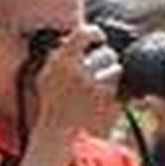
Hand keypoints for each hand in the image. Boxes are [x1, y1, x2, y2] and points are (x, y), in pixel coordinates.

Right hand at [33, 25, 120, 142]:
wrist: (57, 132)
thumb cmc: (51, 104)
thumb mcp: (46, 76)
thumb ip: (58, 56)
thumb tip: (72, 38)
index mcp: (62, 62)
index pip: (84, 33)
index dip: (95, 33)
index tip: (99, 37)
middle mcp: (80, 72)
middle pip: (107, 53)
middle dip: (106, 58)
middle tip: (100, 65)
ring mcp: (96, 88)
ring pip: (116, 70)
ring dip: (110, 75)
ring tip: (99, 84)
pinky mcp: (107, 102)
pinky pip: (119, 88)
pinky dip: (114, 91)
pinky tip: (102, 98)